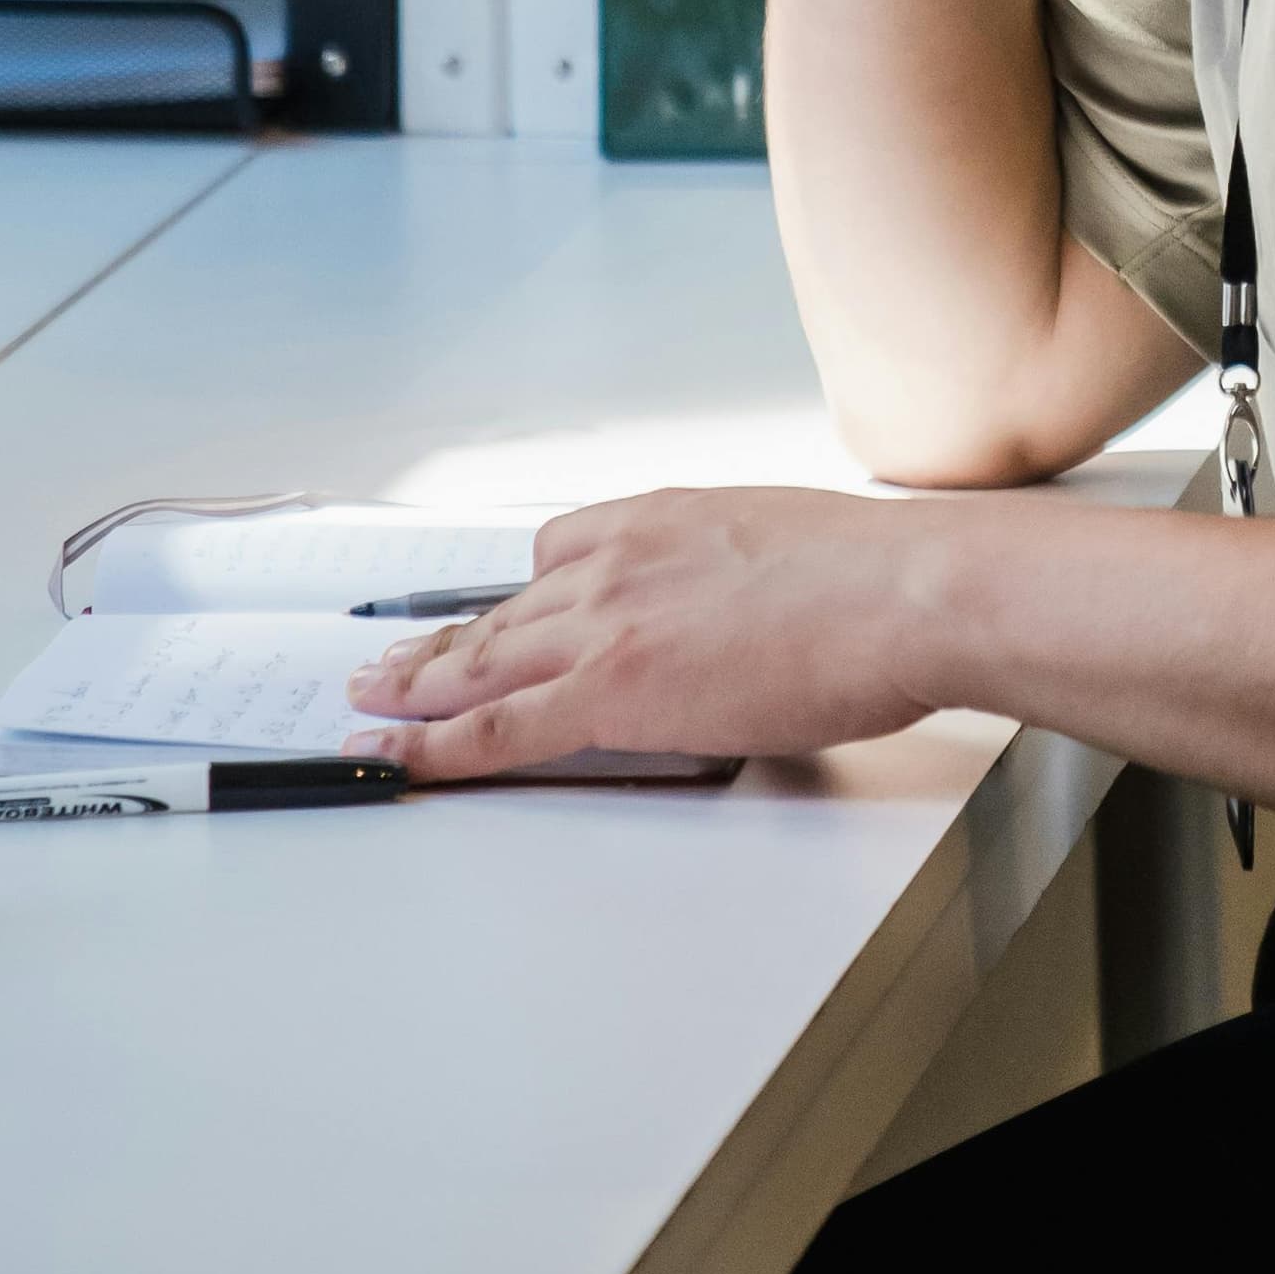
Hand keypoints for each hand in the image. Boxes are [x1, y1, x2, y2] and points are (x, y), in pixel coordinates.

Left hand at [348, 485, 954, 780]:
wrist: (907, 592)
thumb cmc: (881, 577)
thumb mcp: (789, 543)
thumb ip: (741, 575)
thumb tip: (754, 608)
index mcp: (661, 518)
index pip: (557, 554)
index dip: (514, 599)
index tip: (489, 615)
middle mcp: (616, 560)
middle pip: (501, 610)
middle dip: (438, 643)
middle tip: (387, 664)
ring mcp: (605, 625)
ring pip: (479, 661)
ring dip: (414, 687)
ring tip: (368, 705)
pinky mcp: (610, 692)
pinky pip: (497, 726)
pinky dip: (434, 744)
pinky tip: (399, 755)